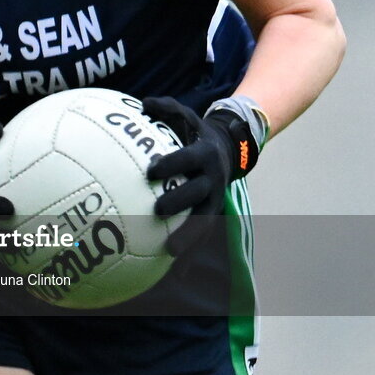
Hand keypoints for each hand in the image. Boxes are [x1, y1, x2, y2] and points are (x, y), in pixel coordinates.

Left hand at [142, 96, 258, 253]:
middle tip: (157, 208)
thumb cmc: (196, 131)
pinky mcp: (212, 214)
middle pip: (198, 193)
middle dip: (179, 201)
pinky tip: (177, 273)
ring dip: (189, 237)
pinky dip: (190, 254)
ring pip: (204, 221)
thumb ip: (166, 107)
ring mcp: (214, 199)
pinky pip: (201, 236)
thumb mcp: (186, 115)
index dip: (171, 164)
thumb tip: (143, 102)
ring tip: (169, 252)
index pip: (188, 159)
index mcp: (204, 155)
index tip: (151, 170)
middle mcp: (213, 179)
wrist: (230, 148)